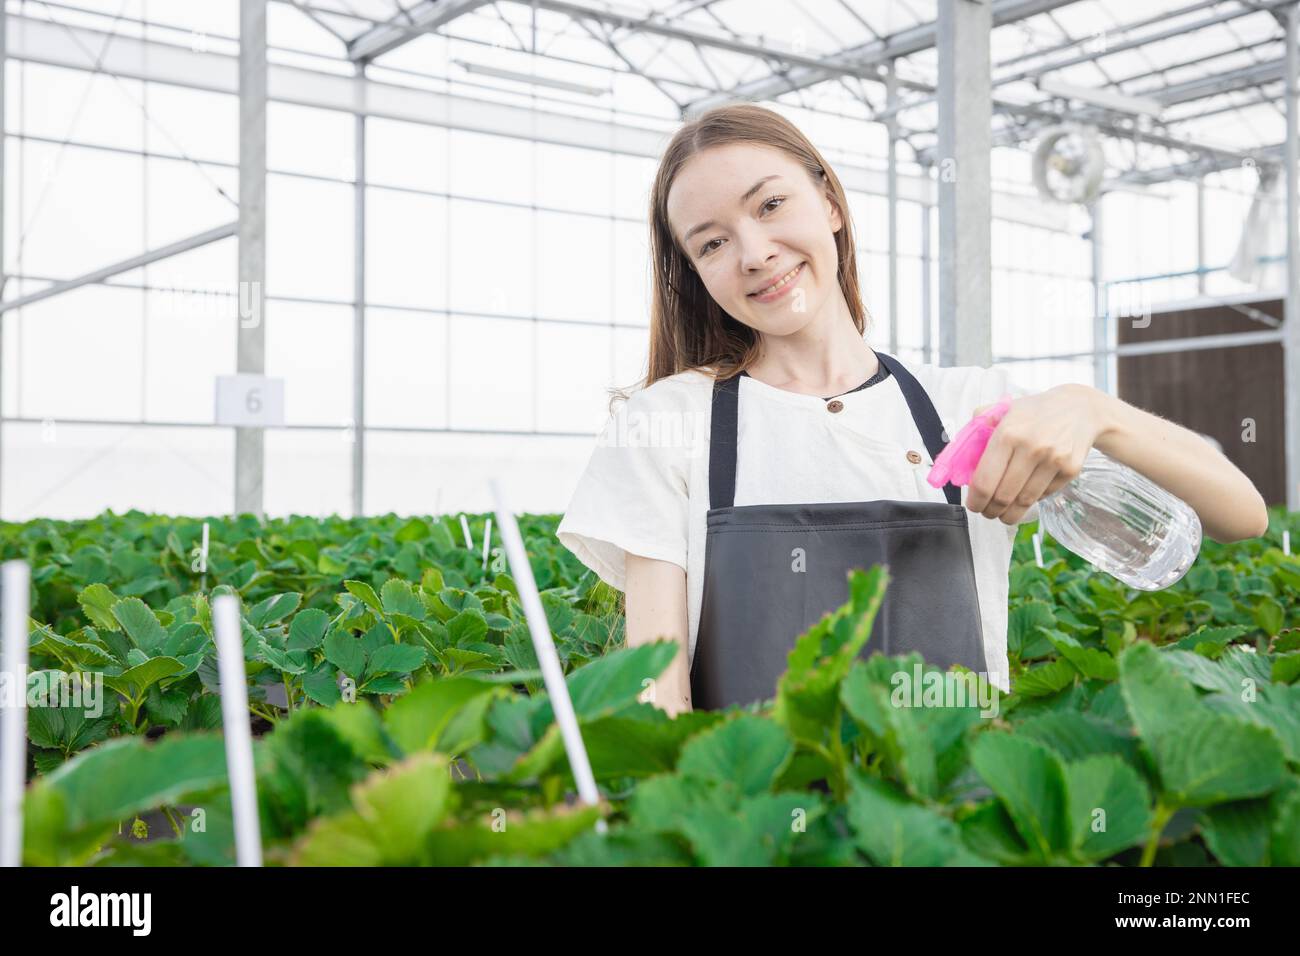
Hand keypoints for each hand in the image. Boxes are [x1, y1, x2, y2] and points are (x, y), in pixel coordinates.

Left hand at [965, 384, 1105, 524]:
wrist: (1080, 409)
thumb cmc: (1034, 413)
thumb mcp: (1002, 410)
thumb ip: (976, 430)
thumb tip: (958, 460)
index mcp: (1008, 434)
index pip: (984, 481)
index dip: (976, 501)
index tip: (973, 505)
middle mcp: (1031, 448)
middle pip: (1003, 497)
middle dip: (991, 511)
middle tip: (987, 512)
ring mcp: (1053, 460)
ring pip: (1024, 502)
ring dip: (1010, 514)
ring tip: (1003, 514)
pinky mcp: (1071, 470)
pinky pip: (1044, 496)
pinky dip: (1032, 500)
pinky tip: (1027, 492)